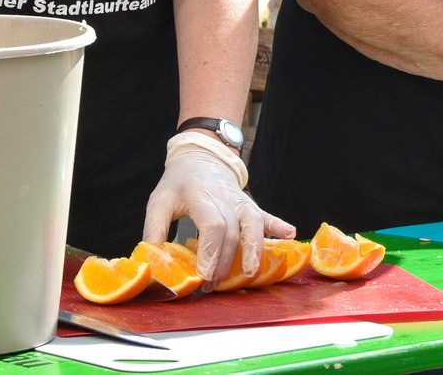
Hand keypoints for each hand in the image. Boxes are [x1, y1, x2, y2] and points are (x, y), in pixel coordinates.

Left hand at [143, 133, 295, 288]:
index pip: (213, 225)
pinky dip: (278, 225)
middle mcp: (224, 197)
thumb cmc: (178, 182)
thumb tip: (153, 261)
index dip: (211, 252)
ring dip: (253, 249)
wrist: (200, 155)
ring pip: (253, 223)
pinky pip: (265, 215)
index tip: (204, 275)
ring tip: (251, 273)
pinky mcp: (250, 204)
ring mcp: (240, 200)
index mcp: (200, 195)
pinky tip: (290, 234)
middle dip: (225, 262)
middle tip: (212, 286)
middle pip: (232, 232)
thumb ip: (154, 230)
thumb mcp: (159, 202)